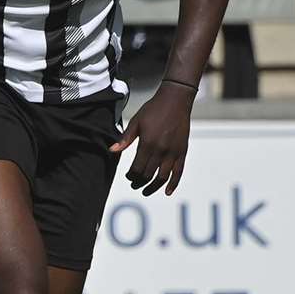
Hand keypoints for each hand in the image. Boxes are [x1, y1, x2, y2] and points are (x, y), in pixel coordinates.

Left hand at [109, 81, 194, 195]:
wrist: (175, 100)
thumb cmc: (154, 109)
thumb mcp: (136, 122)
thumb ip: (125, 139)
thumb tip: (112, 151)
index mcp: (147, 144)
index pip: (137, 168)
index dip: (131, 176)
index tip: (128, 176)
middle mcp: (161, 150)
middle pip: (148, 175)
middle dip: (139, 182)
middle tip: (134, 184)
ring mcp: (173, 152)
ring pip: (162, 177)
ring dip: (153, 187)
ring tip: (146, 191)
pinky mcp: (182, 152)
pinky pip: (178, 172)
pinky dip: (173, 184)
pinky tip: (167, 192)